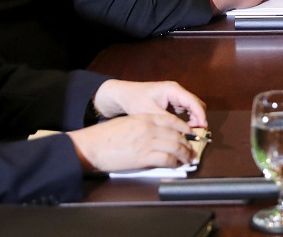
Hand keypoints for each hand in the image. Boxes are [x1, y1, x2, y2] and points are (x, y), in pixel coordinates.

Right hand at [68, 114, 196, 172]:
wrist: (90, 146)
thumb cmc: (104, 137)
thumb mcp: (128, 123)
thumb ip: (144, 126)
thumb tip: (158, 135)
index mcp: (145, 118)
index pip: (173, 121)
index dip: (185, 129)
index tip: (190, 135)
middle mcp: (149, 128)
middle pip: (177, 134)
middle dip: (188, 143)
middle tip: (192, 150)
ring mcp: (147, 142)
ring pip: (176, 146)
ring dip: (185, 154)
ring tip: (188, 159)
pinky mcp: (143, 157)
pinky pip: (166, 159)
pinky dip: (174, 163)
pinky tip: (176, 165)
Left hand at [92, 80, 207, 127]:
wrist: (122, 95)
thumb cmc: (134, 100)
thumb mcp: (149, 112)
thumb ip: (166, 120)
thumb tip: (179, 132)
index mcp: (173, 90)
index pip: (193, 101)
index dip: (200, 115)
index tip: (203, 127)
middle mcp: (177, 92)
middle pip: (196, 104)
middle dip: (199, 118)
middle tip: (197, 134)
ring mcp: (175, 97)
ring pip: (192, 108)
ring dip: (193, 120)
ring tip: (190, 134)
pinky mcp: (172, 103)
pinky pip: (186, 111)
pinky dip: (187, 120)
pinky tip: (182, 130)